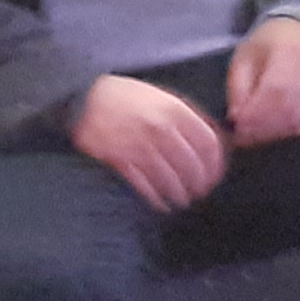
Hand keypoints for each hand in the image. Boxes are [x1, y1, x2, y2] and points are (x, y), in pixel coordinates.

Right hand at [72, 75, 227, 209]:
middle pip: (192, 166)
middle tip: (200, 192)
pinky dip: (157, 199)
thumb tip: (211, 140)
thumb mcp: (161, 96)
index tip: (215, 175)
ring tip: (182, 200)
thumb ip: (186, 116)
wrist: (84, 98)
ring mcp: (140, 146)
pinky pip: (146, 187)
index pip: (208, 144)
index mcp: (175, 110)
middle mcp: (161, 129)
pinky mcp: (120, 161)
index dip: (215, 164)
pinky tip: (162, 203)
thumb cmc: (126, 97)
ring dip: (180, 195)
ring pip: (171, 181)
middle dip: (200, 184)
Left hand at [226, 16, 299, 144]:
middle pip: (287, 108)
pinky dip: (285, 131)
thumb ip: (239, 86)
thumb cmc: (270, 44)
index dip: (255, 111)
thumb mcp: (245, 56)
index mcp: (288, 52)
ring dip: (272, 132)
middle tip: (241, 134)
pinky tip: (270, 131)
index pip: (275, 88)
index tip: (236, 123)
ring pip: (297, 120)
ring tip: (252, 134)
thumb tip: (236, 117)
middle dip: (261, 126)